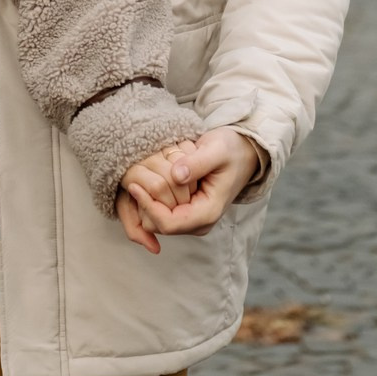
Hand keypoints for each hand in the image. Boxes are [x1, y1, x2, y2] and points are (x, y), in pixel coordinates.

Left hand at [117, 128, 261, 254]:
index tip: (134, 185)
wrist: (242, 154)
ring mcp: (192, 219)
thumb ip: (197, 163)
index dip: (148, 206)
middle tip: (134, 179)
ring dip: (147, 201)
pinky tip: (148, 179)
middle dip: (144, 206)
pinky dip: (151, 198)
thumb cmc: (230, 150)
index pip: (168, 223)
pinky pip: (160, 212)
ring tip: (141, 177)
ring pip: (156, 221)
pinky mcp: (186, 211)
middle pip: (158, 226)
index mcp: (207, 212)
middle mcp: (199, 222)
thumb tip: (175, 176)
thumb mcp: (216, 150)